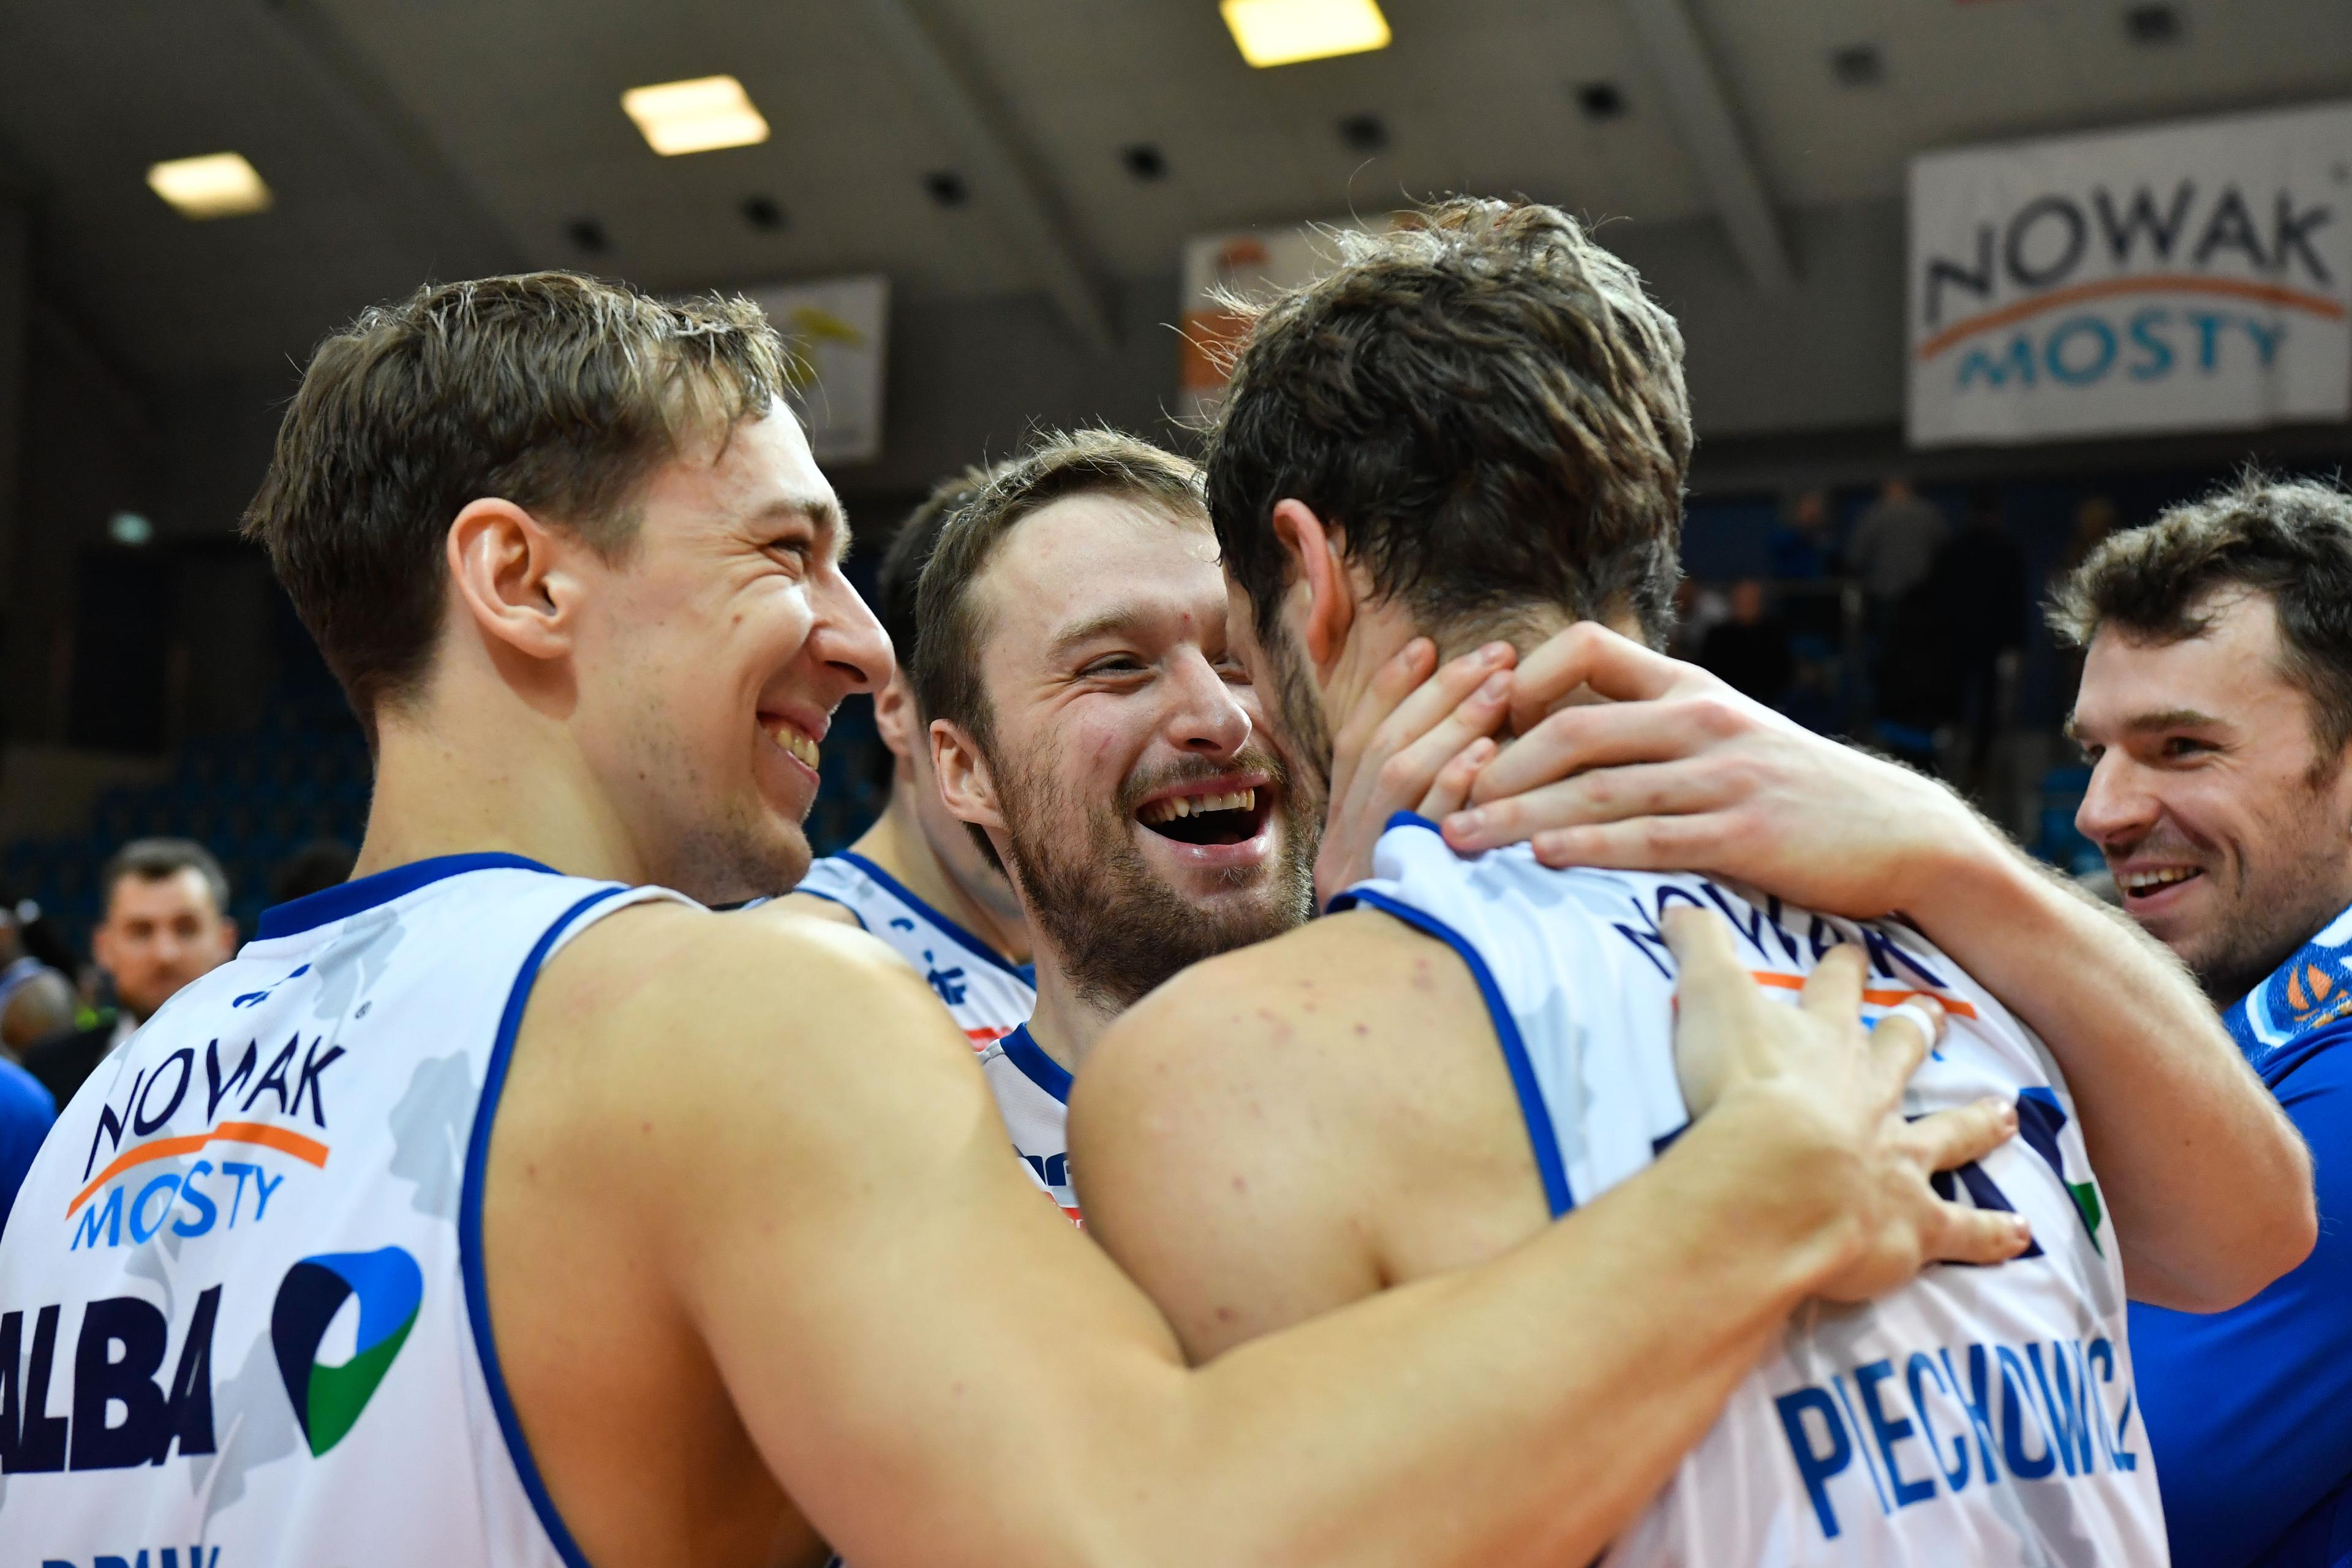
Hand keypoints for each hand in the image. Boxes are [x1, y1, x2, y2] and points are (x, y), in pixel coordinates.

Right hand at [1314, 637, 1515, 907]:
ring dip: (1453, 722)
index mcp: (1339, 838)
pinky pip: (1425, 824)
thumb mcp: (1409, 868)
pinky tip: (1489, 752)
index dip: (1388, 691)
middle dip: (1438, 694)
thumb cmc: (1430, 928)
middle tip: (1493, 656)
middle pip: (1381, 749)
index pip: (1353, 745)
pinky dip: (1455, 782)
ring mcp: (1367, 869)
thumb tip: (1460, 741)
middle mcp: (1341, 850)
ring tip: (1502, 686)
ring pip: (1398, 774)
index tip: (1425, 646)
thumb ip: (1417, 814)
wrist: (1408, 1025)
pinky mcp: (1399, 891)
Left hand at [1442, 623, 1994, 919]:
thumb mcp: (1723, 732)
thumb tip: (1555, 731)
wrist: (1898, 832)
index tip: (1478, 718)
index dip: (1523, 676)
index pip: (1587, 647)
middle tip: (1435, 798)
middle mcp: (1700, 720)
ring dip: (1516, 817)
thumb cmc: (1794, 788)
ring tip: (1457, 838)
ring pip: (1596, 790)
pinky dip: (1588, 848)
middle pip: (1571, 729)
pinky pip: (1649, 839)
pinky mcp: (1744, 835)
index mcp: (1689, 687)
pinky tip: (1539, 859)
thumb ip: (1650, 723)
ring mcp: (1722, 777)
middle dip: (1493, 765)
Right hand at [1663, 907, 2030, 1303]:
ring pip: (1948, 1134)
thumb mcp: (1709, 998)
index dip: (1844, 969)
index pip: (1837, 991)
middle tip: (1938, 1012)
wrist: (1778, 1174)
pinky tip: (2021, 1237)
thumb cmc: (1741, 1084)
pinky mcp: (1910, 1224)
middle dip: (1918, 1029)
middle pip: (1902, 1051)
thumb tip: (1679, 902)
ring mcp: (1899, 1157)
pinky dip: (1991, 1234)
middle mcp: (1873, 1092)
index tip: (1856, 951)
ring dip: (1976, 1124)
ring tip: (2006, 1114)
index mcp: (1825, 1040)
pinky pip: (1962, 1228)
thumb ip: (1697, 949)